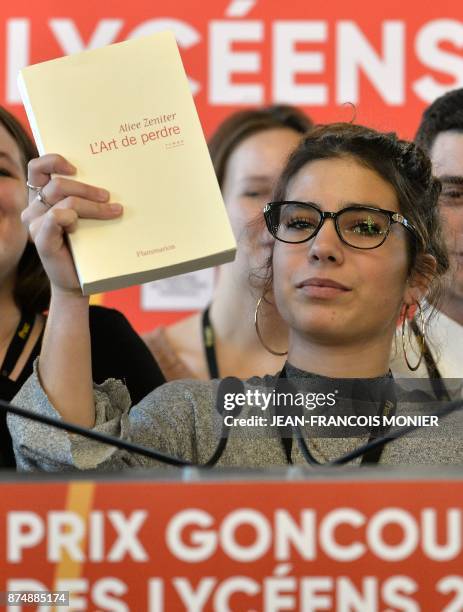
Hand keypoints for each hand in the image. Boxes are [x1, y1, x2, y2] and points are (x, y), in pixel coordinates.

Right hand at [22, 154, 122, 294]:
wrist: (82, 279)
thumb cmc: (87, 244)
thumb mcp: (88, 216)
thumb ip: (87, 197)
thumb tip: (113, 177)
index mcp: (42, 196)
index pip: (38, 168)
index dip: (54, 161)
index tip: (77, 167)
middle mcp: (35, 208)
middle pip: (58, 185)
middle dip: (88, 189)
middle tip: (109, 197)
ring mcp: (36, 225)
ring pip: (65, 201)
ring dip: (92, 205)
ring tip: (114, 211)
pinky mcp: (42, 241)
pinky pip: (54, 219)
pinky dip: (70, 218)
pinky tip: (80, 225)